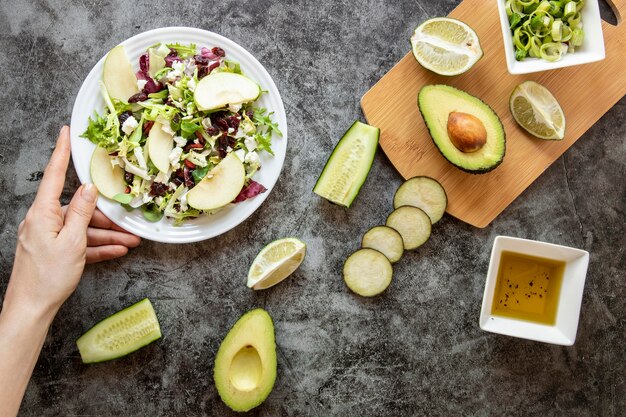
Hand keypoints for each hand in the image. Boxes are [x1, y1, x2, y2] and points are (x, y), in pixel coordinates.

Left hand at [4, 126, 139, 316]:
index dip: (61, 152)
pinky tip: (118, 251)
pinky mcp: (54, 252)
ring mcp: (48, 237)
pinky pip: (79, 244)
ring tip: (131, 242)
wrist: (32, 309)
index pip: (54, 176)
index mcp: (42, 214)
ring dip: (107, 235)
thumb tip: (89, 188)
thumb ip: (83, 213)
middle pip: (79, 210)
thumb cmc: (48, 276)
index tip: (66, 132)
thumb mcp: (72, 241)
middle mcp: (43, 221)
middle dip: (106, 217)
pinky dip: (97, 247)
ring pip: (83, 229)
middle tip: (130, 222)